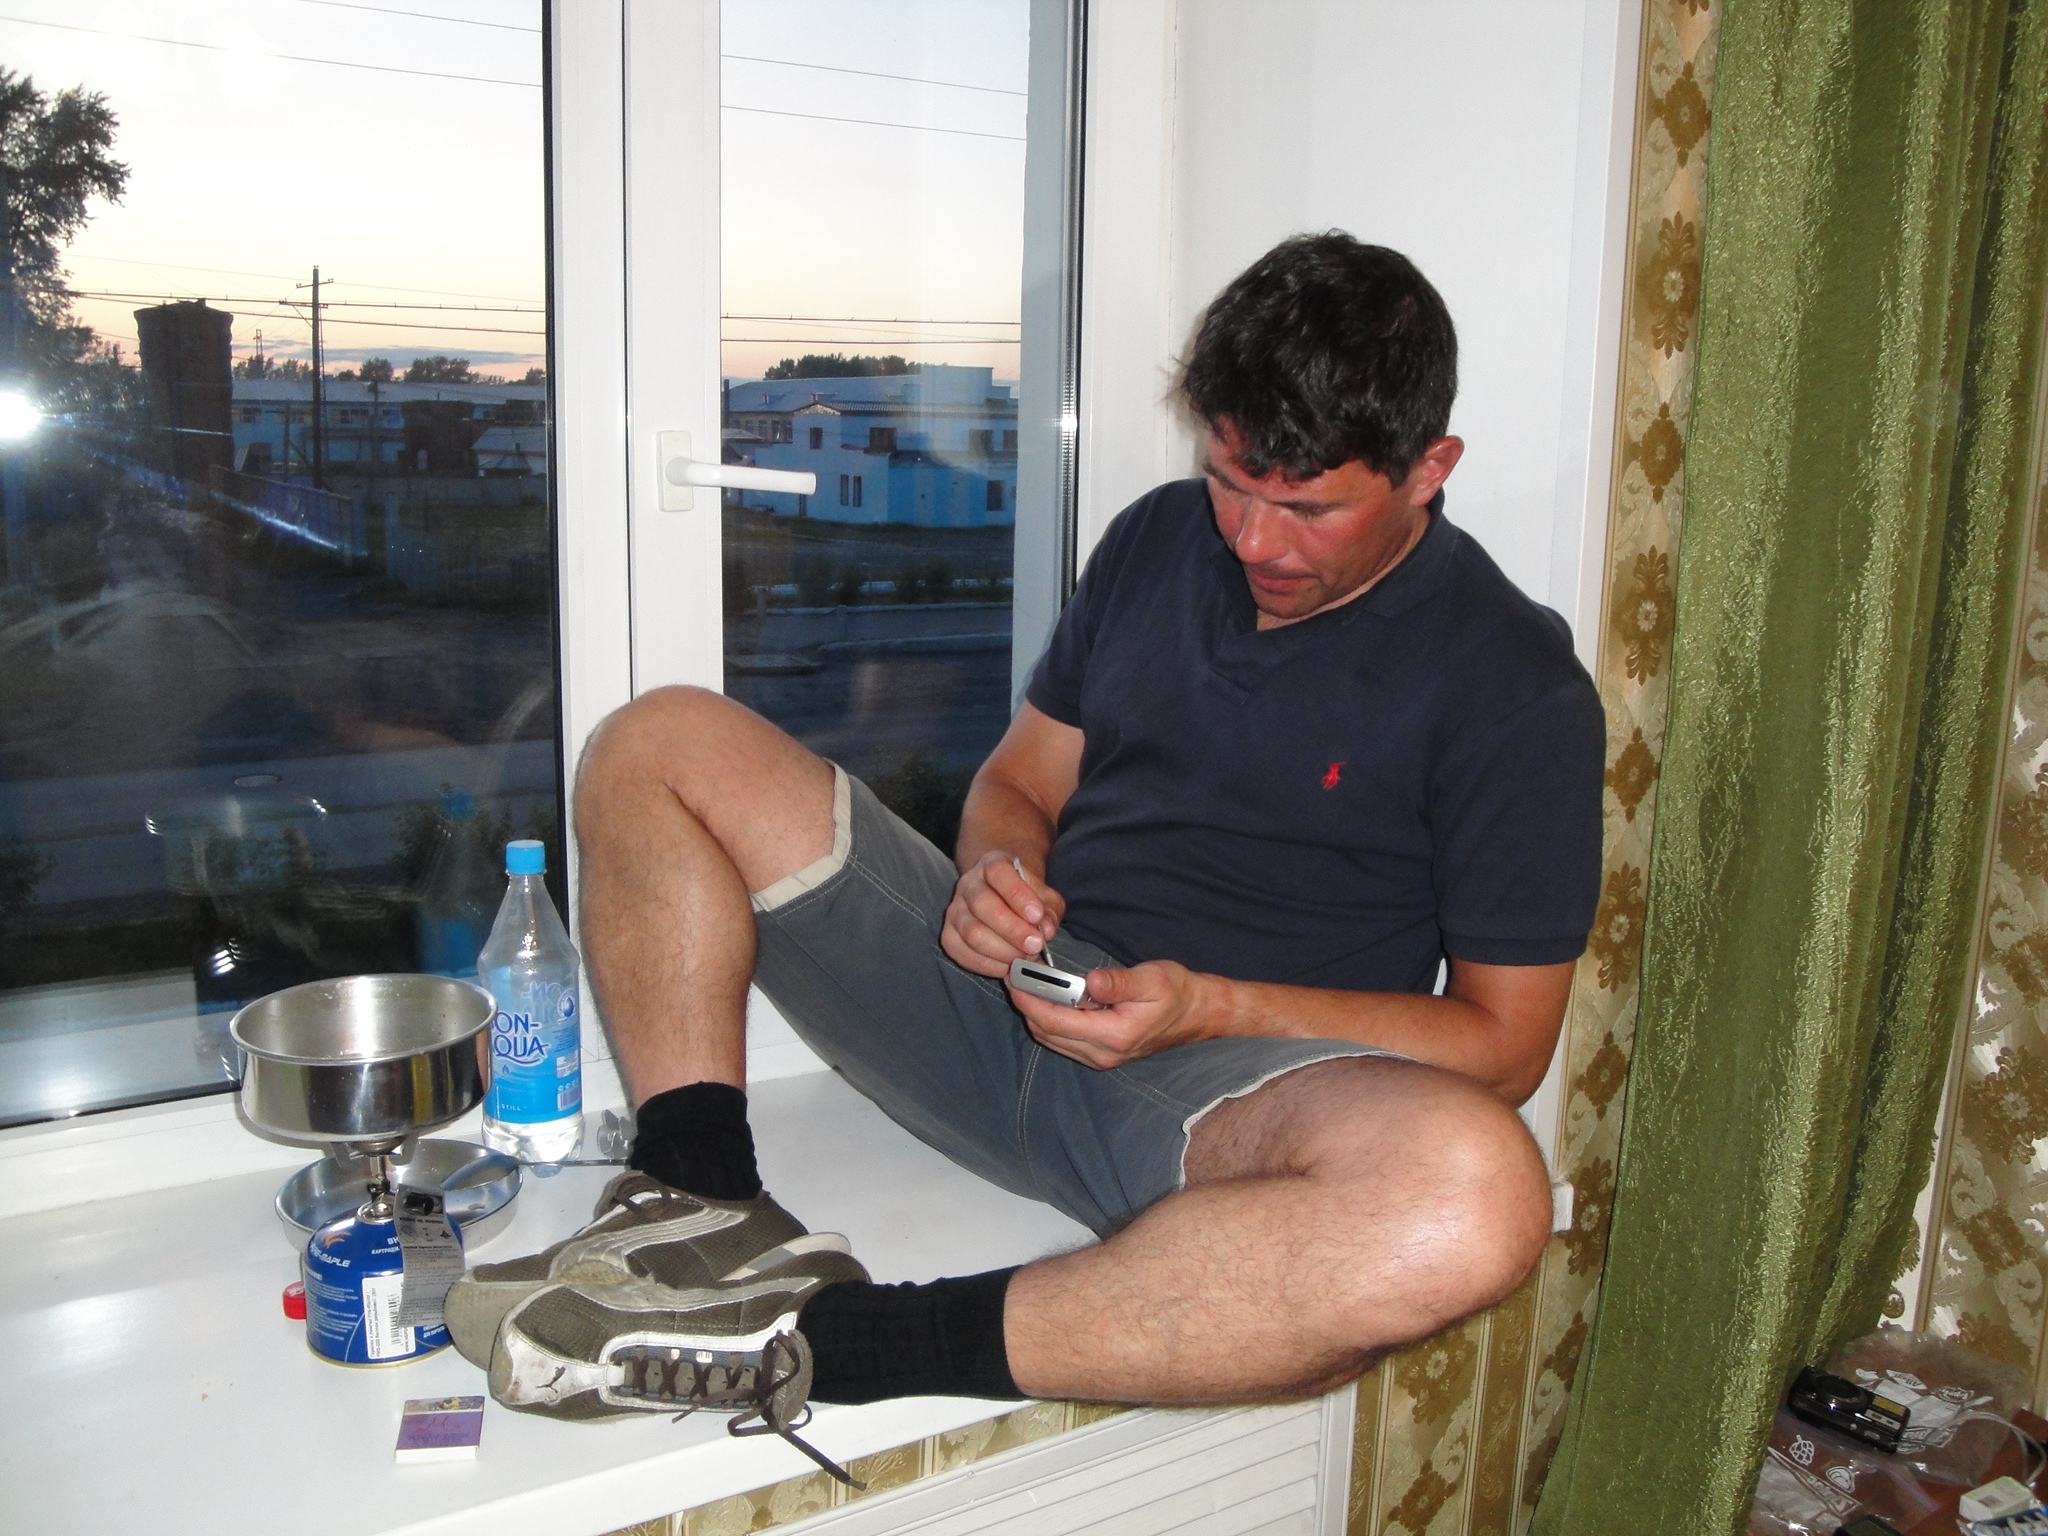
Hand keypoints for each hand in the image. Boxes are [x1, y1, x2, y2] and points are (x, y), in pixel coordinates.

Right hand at [942, 852, 1065, 976]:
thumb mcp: (1045, 897)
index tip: (1037, 916)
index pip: (998, 872)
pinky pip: (962, 954)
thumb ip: (1049, 911)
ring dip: (1002, 951)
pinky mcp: (949, 935)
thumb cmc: (1026, 899)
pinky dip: (988, 965)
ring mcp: (955, 910)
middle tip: (1035, 945)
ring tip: (1024, 957)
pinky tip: (1008, 966)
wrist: (1003, 901)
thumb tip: (1046, 930)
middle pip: (982, 904)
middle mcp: (968, 884)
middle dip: (1012, 930)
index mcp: (992, 864)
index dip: (1017, 895)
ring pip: (972, 932)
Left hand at [1007, 960, 1213, 1068]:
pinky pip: (1063, 1041)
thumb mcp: (1152, 979)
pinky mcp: (1101, 1054)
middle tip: (1014, 975)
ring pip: (1051, 1040)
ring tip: (1026, 983)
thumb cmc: (1176, 993)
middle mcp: (1103, 1054)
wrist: (1198, 1014)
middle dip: (1026, 1005)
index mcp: (1113, 1035)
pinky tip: (1047, 998)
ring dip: (1035, 1013)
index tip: (1014, 977)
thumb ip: (1119, 983)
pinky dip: (1048, 1020)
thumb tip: (1090, 981)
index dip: (1030, 1000)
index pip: (1055, 1022)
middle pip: (1047, 1033)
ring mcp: (1101, 1057)